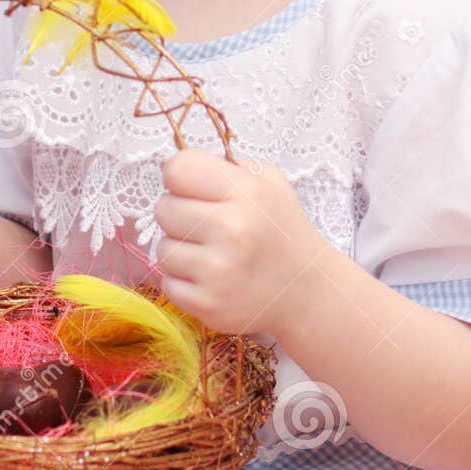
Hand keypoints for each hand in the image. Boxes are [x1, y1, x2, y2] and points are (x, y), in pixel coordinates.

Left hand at [153, 149, 317, 333]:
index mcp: (246, 192)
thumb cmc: (282, 230)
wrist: (308, 290)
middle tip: (205, 225)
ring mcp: (218, 270)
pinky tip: (211, 279)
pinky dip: (184, 282)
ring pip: (162, 249)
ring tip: (210, 254)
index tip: (192, 189)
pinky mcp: (208, 303)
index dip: (180, 178)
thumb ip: (226, 166)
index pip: (178, 169)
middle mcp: (231, 229)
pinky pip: (167, 283)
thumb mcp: (269, 182)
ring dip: (180, 251)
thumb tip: (178, 168)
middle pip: (163, 208)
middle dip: (178, 214)